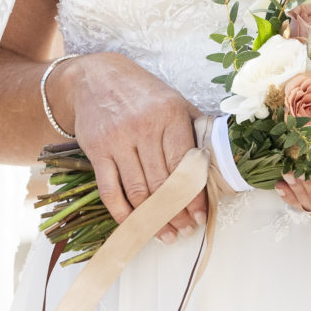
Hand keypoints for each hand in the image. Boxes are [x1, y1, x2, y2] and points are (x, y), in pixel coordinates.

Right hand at [54, 54, 206, 242]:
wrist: (94, 77)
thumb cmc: (140, 92)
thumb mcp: (173, 99)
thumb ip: (193, 128)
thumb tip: (217, 160)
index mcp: (169, 115)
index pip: (185, 165)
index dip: (194, 196)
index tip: (200, 216)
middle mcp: (143, 127)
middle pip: (163, 183)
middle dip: (176, 213)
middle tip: (184, 230)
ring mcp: (117, 141)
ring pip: (138, 191)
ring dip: (153, 219)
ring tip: (165, 233)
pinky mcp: (97, 151)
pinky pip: (110, 190)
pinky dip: (122, 213)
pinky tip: (134, 225)